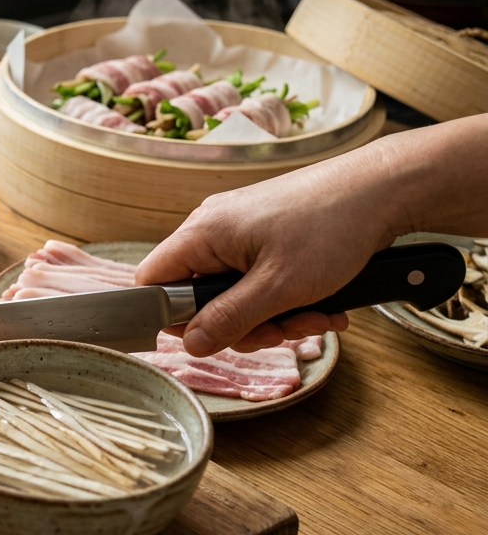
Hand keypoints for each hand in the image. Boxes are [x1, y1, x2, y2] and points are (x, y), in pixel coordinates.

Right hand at [134, 143, 401, 356]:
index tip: (212, 336)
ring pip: (235, 294)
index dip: (171, 318)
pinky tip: (322, 305)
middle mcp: (213, 229)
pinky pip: (259, 281)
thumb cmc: (331, 227)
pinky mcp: (266, 236)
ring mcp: (240, 232)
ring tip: (314, 315)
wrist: (382, 190)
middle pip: (199, 296)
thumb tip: (190, 344)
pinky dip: (286, 300)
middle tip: (280, 331)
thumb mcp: (278, 288)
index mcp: (202, 234)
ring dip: (273, 317)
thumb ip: (229, 320)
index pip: (152, 283)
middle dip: (242, 324)